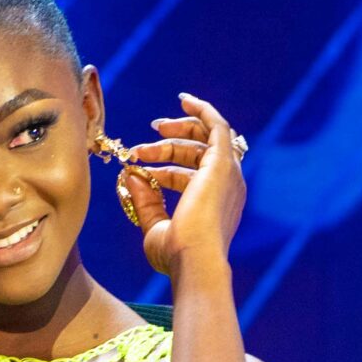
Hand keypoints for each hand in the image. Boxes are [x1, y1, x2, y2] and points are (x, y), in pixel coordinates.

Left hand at [120, 92, 245, 281]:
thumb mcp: (155, 227)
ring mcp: (228, 174)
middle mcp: (228, 187)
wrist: (195, 260)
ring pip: (207, 137)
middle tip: (149, 135)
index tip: (140, 164)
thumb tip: (132, 175)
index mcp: (217, 205)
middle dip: (174, 140)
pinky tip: (185, 100)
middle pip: (203, 151)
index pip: (193, 175)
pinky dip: (203, 111)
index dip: (165, 168)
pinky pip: (217, 127)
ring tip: (154, 127)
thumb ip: (146, 202)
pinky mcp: (223, 163)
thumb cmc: (177, 254)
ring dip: (179, 129)